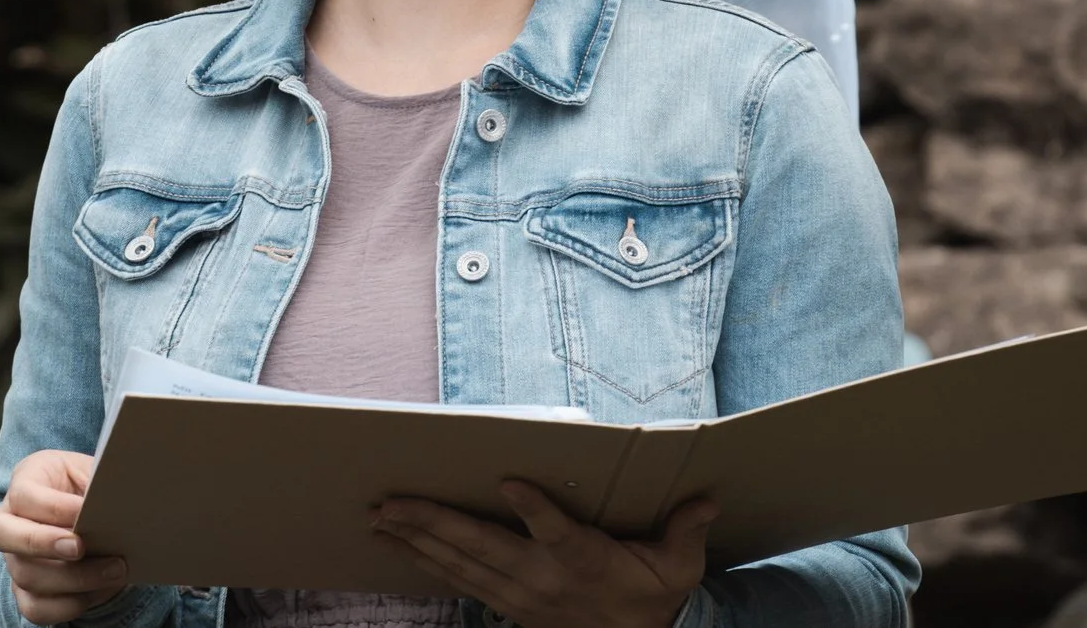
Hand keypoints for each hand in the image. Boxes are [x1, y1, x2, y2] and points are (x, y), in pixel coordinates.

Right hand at [0, 450, 129, 624]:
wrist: (95, 514)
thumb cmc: (92, 488)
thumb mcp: (94, 472)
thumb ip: (99, 483)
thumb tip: (116, 502)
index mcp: (26, 479)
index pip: (23, 494)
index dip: (53, 507)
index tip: (86, 511)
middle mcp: (9, 520)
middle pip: (1, 534)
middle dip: (41, 542)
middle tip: (80, 547)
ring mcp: (14, 559)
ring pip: (26, 576)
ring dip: (73, 578)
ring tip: (114, 569)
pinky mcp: (25, 591)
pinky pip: (36, 608)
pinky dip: (71, 604)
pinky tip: (101, 590)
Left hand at [371, 480, 717, 627]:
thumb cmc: (653, 596)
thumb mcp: (679, 567)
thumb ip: (686, 531)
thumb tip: (706, 500)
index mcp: (585, 561)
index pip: (558, 532)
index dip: (535, 511)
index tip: (509, 481)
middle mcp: (544, 578)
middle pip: (483, 548)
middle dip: (433, 523)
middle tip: (390, 502)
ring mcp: (520, 595)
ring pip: (461, 565)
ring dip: (417, 541)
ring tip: (381, 520)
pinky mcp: (508, 605)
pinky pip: (460, 583)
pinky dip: (428, 564)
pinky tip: (401, 547)